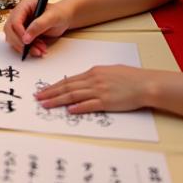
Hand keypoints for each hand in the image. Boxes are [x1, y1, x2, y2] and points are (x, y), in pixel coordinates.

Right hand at [3, 0, 72, 57]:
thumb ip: (39, 25)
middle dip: (21, 43)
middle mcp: (19, 15)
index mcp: (24, 6)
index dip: (19, 32)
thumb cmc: (59, 14)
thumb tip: (26, 38)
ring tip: (40, 50)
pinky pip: (19, 44)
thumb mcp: (52, 17)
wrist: (64, 19)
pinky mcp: (23, 34)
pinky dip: (28, 49)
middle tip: (35, 50)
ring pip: (13, 39)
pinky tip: (39, 50)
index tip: (27, 42)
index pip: (14, 20)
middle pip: (10, 31)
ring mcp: (20, 25)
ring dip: (25, 48)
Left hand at [34, 65, 152, 113]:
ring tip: (46, 104)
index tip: (43, 90)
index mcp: (93, 72)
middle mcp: (93, 80)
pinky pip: (89, 105)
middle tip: (38, 97)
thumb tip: (84, 82)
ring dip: (58, 100)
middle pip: (67, 87)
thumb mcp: (109, 71)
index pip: (68, 80)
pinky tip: (68, 111)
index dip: (54, 86)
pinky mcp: (107, 102)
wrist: (144, 83)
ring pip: (73, 96)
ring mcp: (99, 91)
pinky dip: (78, 108)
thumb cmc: (130, 77)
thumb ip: (95, 76)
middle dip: (50, 93)